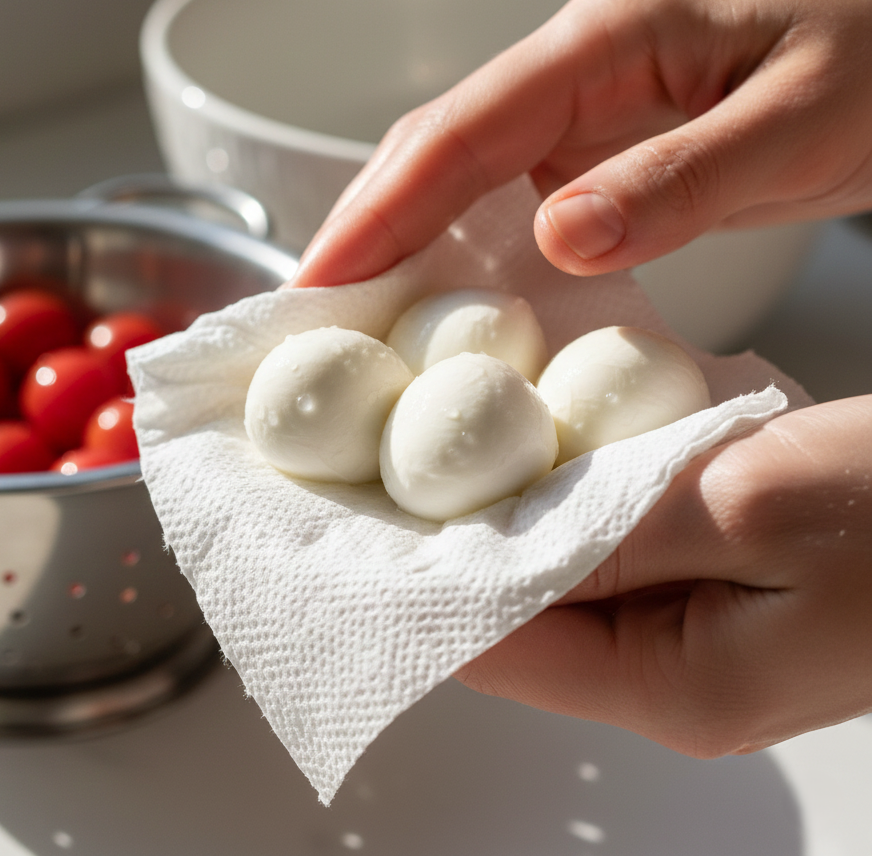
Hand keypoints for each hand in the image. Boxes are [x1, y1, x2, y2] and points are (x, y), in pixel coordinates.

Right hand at [292, 0, 871, 287]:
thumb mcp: (796, 124)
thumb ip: (677, 181)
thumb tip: (560, 239)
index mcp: (605, 41)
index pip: (462, 130)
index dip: (381, 209)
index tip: (323, 279)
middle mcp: (577, 66)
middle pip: (436, 145)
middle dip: (365, 224)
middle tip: (308, 306)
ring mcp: (586, 105)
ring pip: (463, 171)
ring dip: (404, 239)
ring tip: (354, 311)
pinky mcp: (604, 145)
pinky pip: (512, 196)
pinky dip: (467, 247)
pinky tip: (449, 296)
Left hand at [455, 396, 871, 755]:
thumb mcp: (742, 508)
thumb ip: (607, 530)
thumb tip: (488, 548)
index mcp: (672, 688)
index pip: (500, 649)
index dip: (438, 578)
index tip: (392, 511)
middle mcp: (673, 686)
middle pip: (528, 622)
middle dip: (484, 542)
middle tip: (447, 453)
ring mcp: (695, 651)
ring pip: (570, 589)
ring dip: (540, 521)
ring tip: (509, 447)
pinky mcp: (713, 607)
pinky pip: (618, 567)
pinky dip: (591, 514)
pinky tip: (583, 459)